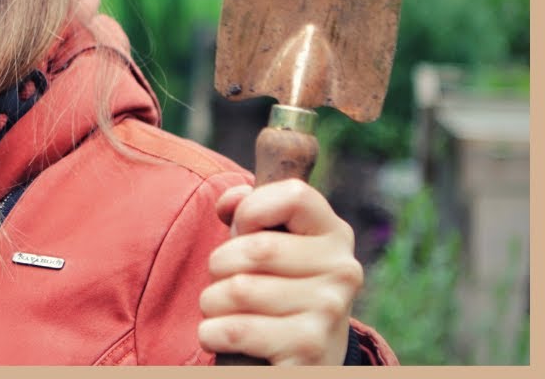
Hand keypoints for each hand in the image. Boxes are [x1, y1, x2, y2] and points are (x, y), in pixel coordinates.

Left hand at [197, 179, 362, 364]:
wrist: (309, 358)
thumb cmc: (277, 287)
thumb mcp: (271, 242)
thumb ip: (250, 209)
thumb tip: (228, 203)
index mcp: (334, 234)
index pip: (294, 196)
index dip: (252, 209)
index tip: (244, 230)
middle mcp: (342, 270)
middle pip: (253, 249)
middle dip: (219, 265)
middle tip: (227, 280)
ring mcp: (330, 311)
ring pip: (236, 290)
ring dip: (212, 302)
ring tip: (226, 310)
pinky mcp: (309, 349)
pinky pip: (234, 330)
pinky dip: (212, 333)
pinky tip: (221, 336)